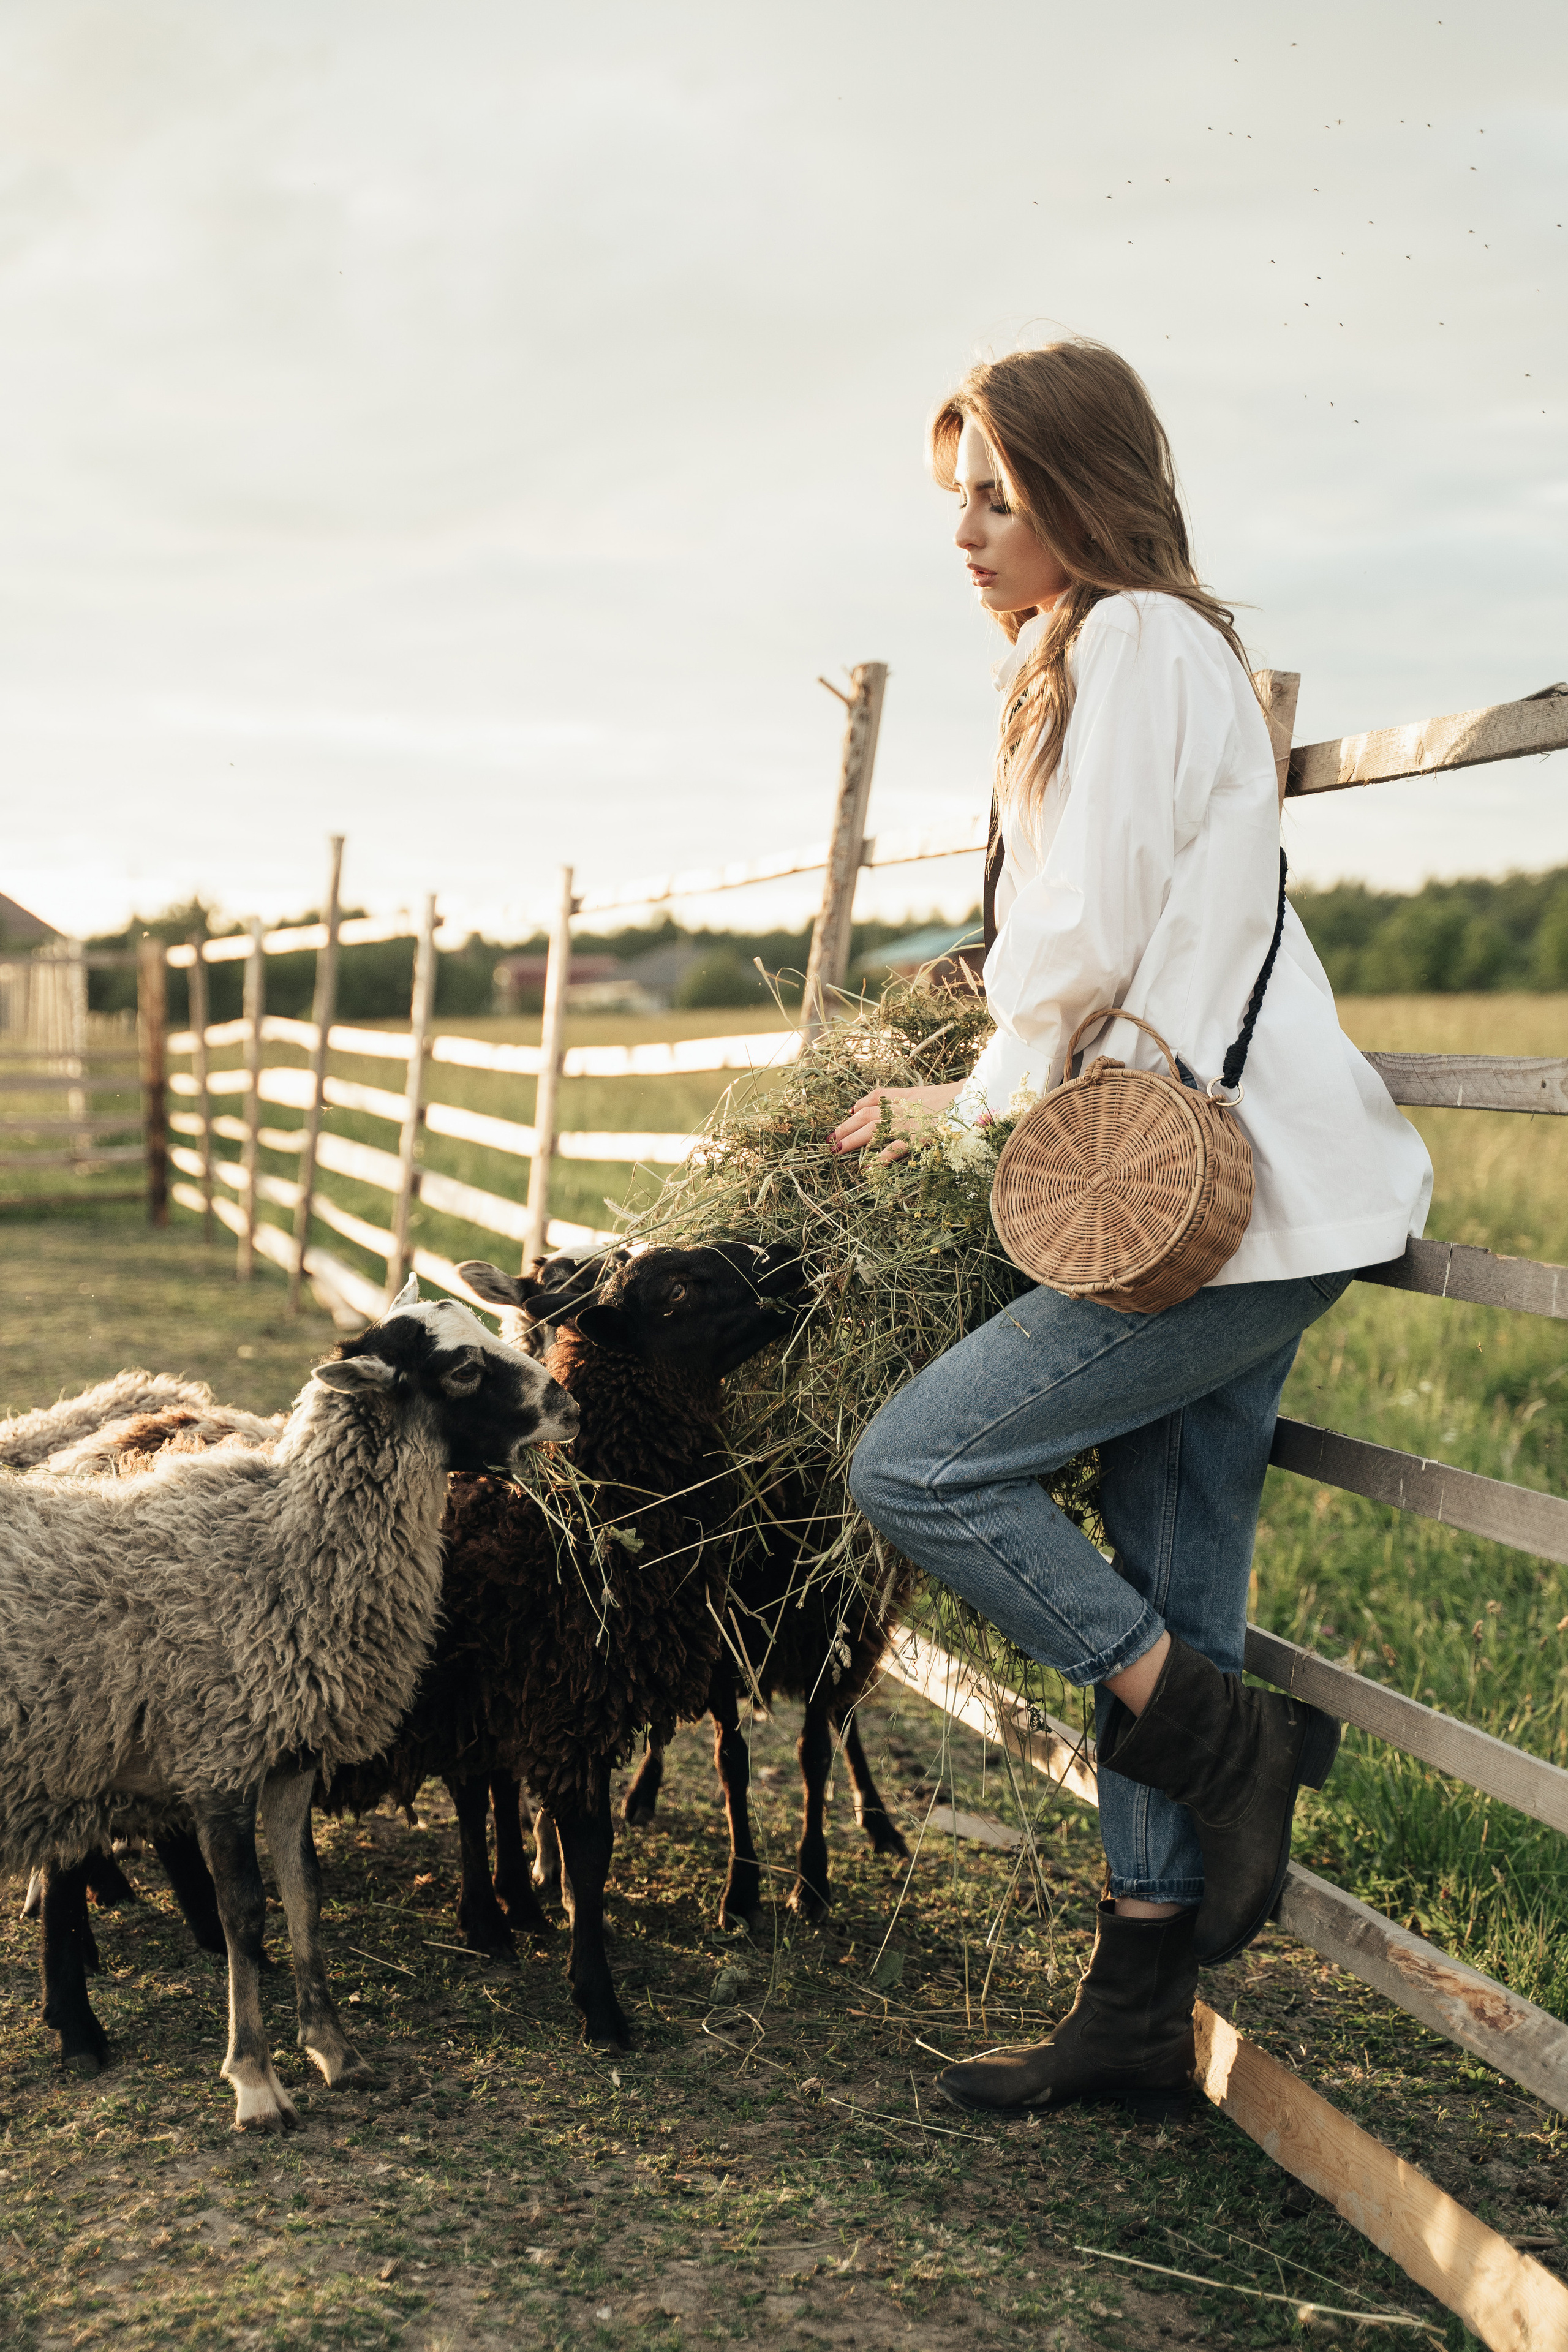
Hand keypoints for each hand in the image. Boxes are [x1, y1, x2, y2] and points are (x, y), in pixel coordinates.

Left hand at [828, 1081, 969, 1163]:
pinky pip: (890, 1150)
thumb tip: (927, 1105)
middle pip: (865, 1114)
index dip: (860, 1103)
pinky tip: (866, 1168)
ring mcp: (906, 1122)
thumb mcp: (939, 1094)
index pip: (876, 1095)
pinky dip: (877, 1159)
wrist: (972, 1100)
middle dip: (847, 1125)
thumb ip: (925, 1100)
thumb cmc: (961, 1098)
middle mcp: (902, 1106)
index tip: (850, 1110)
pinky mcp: (915, 1138)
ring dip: (851, 1139)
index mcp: (908, 1094)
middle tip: (832, 1136)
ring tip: (836, 1149)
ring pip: (870, 1130)